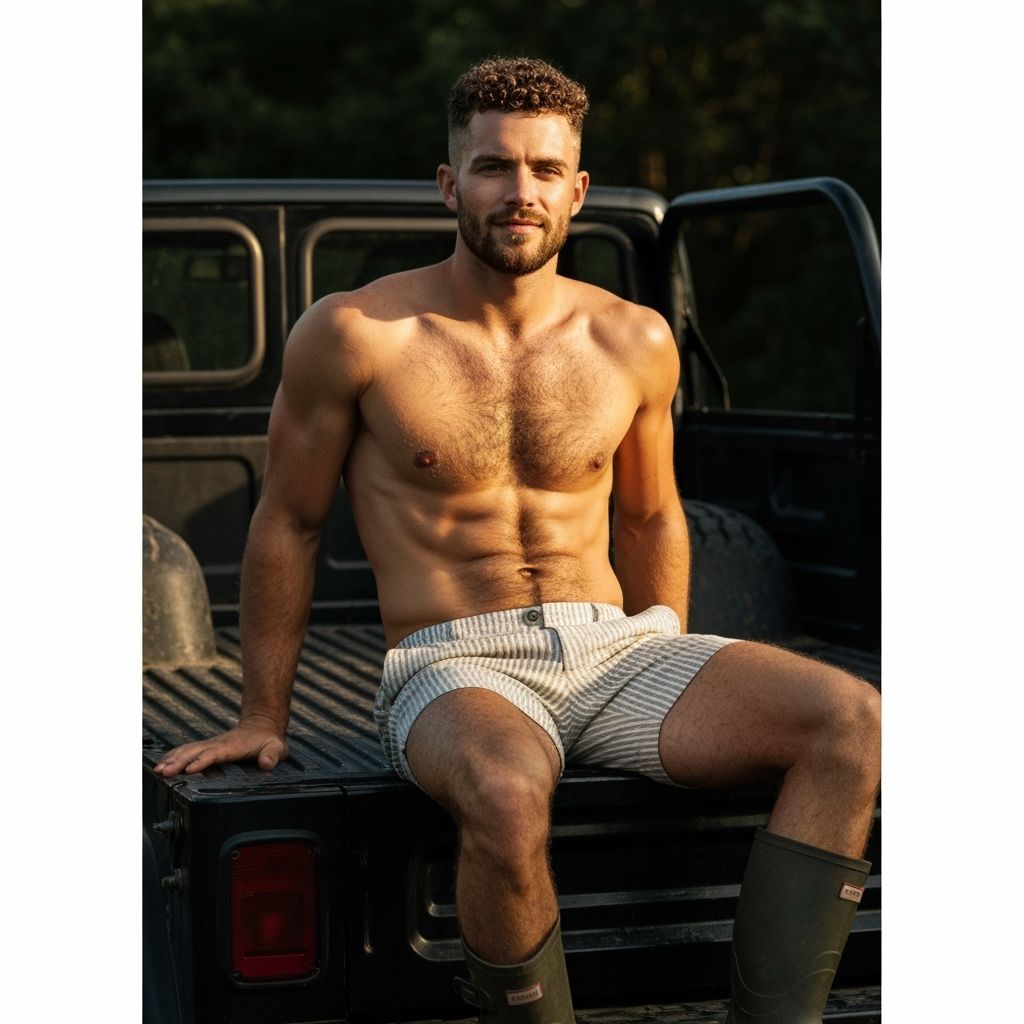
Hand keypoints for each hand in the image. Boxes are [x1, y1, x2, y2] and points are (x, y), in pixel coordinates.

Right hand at [153, 715, 288, 776]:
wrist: (263, 724)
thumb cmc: (269, 740)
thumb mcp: (276, 748)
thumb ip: (272, 756)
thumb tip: (266, 763)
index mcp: (232, 746)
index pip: (214, 754)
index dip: (201, 761)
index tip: (188, 770)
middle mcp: (218, 744)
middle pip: (195, 752)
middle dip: (179, 762)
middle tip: (163, 772)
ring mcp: (212, 744)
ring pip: (189, 750)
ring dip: (173, 759)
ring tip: (158, 770)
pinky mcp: (208, 747)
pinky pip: (188, 749)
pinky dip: (174, 755)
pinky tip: (163, 763)